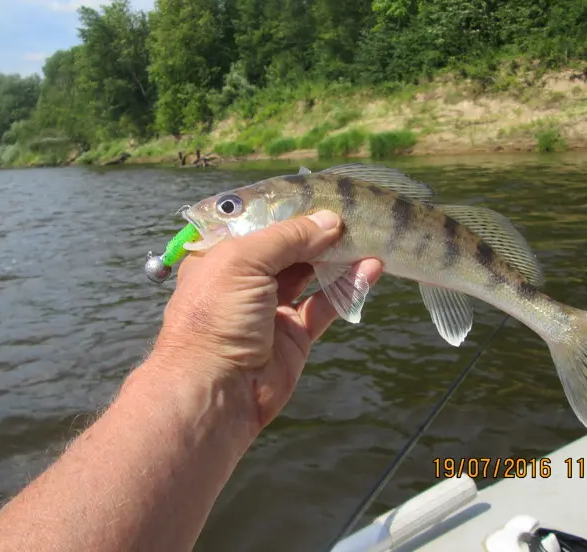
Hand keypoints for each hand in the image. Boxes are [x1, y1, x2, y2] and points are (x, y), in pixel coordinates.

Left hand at [153, 210, 383, 432]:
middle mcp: (245, 279)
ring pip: (311, 274)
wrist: (214, 391)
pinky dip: (348, 287)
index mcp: (221, 255)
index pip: (259, 223)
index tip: (324, 193)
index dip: (289, 208)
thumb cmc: (216, 315)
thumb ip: (288, 237)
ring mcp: (271, 308)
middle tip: (354, 213)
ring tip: (368, 234)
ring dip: (338, 256)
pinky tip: (372, 267)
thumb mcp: (243, 261)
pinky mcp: (295, 335)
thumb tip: (330, 221)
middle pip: (288, 247)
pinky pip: (325, 305)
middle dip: (318, 232)